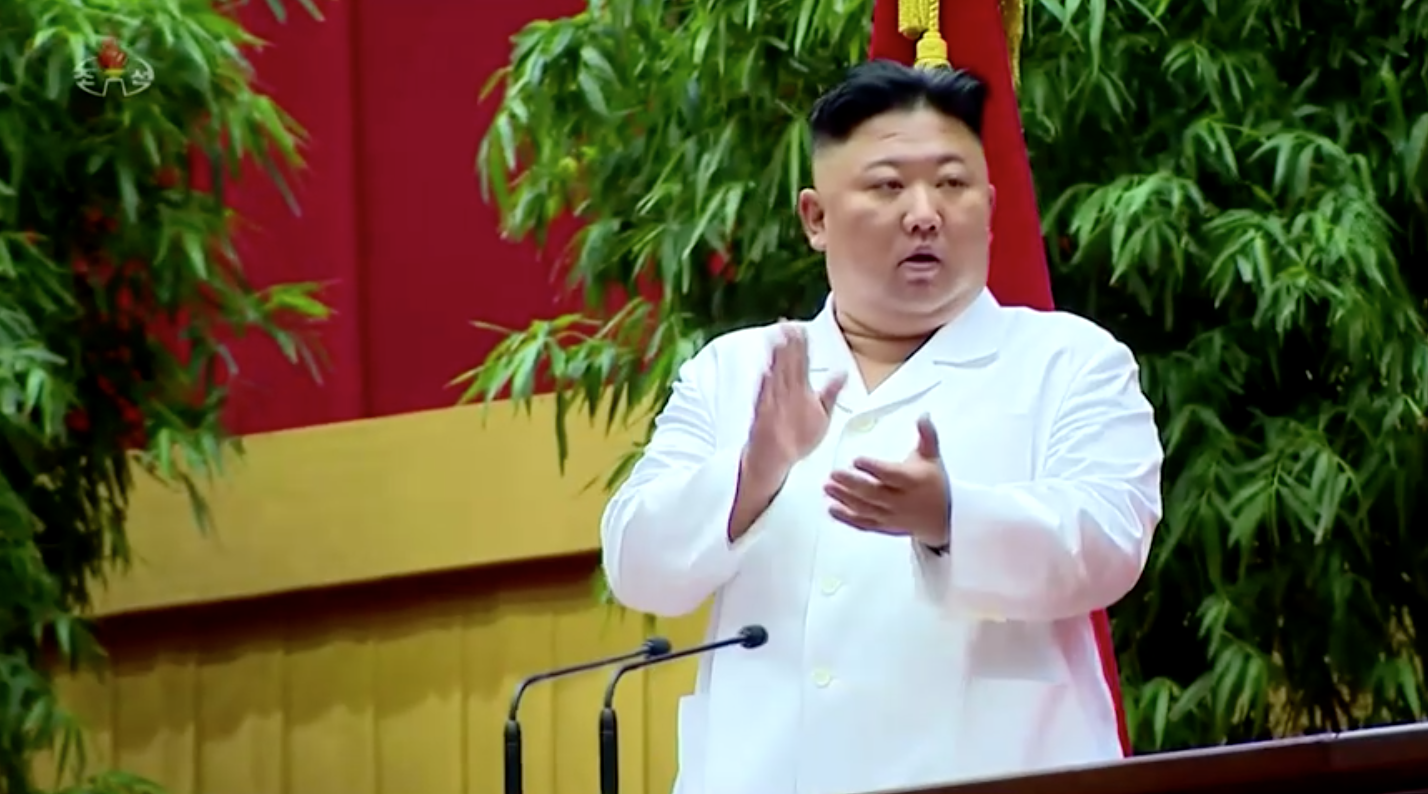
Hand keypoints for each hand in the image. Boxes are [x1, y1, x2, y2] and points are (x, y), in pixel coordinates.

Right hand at [743, 324, 845, 485]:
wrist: (775, 461)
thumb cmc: (797, 438)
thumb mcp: (821, 414)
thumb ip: (830, 392)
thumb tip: (842, 372)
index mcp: (800, 392)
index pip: (801, 364)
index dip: (801, 346)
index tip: (801, 328)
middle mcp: (786, 395)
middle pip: (787, 366)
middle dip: (787, 347)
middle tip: (787, 325)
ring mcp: (774, 406)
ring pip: (775, 379)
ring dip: (775, 362)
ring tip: (777, 343)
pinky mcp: (764, 420)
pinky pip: (765, 402)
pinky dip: (765, 388)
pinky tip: (766, 374)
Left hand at [824, 414, 950, 546]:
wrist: (944, 516)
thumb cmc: (934, 482)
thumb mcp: (932, 456)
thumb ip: (926, 435)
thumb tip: (923, 415)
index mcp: (912, 481)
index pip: (891, 475)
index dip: (873, 468)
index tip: (856, 459)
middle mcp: (901, 501)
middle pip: (873, 493)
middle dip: (852, 484)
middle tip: (833, 473)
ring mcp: (891, 516)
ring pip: (865, 509)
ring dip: (845, 499)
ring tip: (827, 487)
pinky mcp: (884, 526)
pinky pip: (864, 524)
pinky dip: (847, 518)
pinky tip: (832, 509)